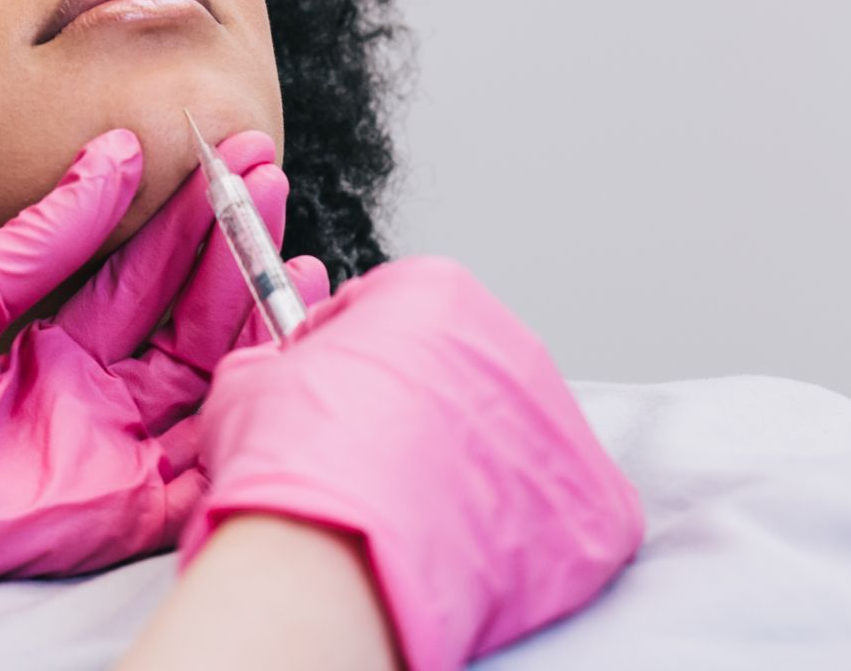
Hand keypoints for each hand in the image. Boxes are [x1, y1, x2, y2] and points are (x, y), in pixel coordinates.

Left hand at [0, 128, 326, 631]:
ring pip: (201, 376)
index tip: (228, 159)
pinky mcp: (113, 507)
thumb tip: (110, 154)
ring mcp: (105, 448)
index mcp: (44, 337)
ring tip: (294, 249)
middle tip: (271, 180)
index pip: (137, 270)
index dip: (186, 217)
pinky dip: (243, 417)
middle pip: (182, 314)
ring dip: (249, 315)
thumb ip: (43, 234)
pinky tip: (279, 352)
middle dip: (231, 247)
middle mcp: (86, 389)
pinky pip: (198, 465)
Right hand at [183, 256, 643, 670]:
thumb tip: (291, 371)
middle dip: (417, 403)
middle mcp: (515, 343)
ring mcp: (563, 425)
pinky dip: (512, 524)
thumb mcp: (253, 376)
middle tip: (366, 453)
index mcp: (436, 291)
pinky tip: (457, 539)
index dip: (350, 350)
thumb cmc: (293, 464)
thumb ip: (287, 356)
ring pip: (507, 436)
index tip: (331, 390)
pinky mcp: (598, 505)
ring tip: (407, 504)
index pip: (395, 305)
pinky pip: (554, 507)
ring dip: (464, 461)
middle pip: (461, 365)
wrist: (333, 560)